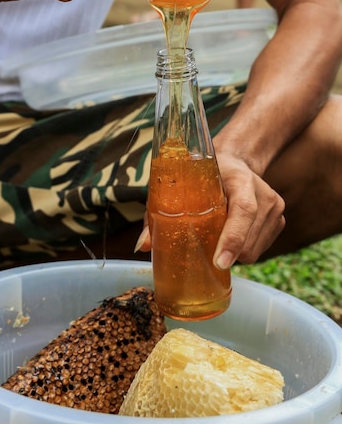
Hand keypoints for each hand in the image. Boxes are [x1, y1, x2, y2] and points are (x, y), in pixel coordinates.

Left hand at [135, 153, 285, 268]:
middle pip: (248, 241)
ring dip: (234, 253)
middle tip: (206, 248)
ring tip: (218, 236)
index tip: (219, 262)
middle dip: (226, 253)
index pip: (244, 211)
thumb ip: (159, 214)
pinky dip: (243, 249)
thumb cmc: (202, 174)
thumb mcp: (179, 185)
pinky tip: (231, 234)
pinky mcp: (280, 219)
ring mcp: (276, 207)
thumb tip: (143, 245)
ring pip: (254, 251)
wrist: (237, 161)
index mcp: (241, 180)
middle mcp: (264, 194)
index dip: (232, 238)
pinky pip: (260, 250)